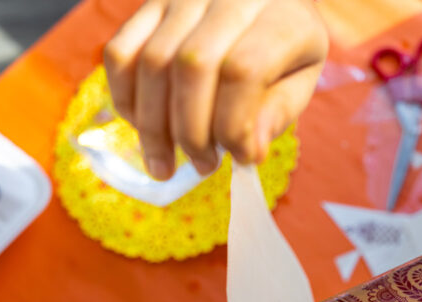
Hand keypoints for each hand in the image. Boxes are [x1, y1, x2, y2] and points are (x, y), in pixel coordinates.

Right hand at [104, 0, 327, 178]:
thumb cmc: (283, 45)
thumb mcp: (301, 77)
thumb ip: (278, 112)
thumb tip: (248, 152)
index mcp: (277, 16)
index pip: (243, 71)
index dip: (234, 126)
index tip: (242, 158)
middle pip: (192, 66)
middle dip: (191, 132)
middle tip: (202, 166)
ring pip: (152, 62)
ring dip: (153, 126)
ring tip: (165, 162)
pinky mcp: (150, 3)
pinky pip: (120, 52)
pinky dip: (125, 98)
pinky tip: (142, 126)